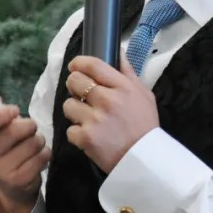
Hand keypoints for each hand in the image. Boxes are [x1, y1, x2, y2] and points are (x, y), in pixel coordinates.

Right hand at [0, 104, 49, 212]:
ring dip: (39, 140)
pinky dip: (45, 153)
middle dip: (29, 125)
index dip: (0, 114)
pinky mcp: (19, 180)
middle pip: (13, 131)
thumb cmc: (6, 151)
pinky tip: (38, 156)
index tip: (15, 110)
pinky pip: (41, 156)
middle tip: (31, 127)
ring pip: (32, 143)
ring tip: (34, 144)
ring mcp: (1, 171)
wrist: (12, 186)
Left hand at [63, 53, 157, 173]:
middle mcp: (107, 100)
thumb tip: (118, 52)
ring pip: (68, 105)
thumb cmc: (145, 125)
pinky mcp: (86, 138)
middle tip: (81, 95)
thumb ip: (128, 73)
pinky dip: (77, 134)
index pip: (93, 65)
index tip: (75, 66)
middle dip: (74, 86)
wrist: (145, 160)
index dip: (79, 63)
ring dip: (75, 111)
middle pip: (74, 81)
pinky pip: (69, 129)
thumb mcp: (144, 95)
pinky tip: (89, 136)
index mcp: (122, 87)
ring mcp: (95, 120)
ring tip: (87, 118)